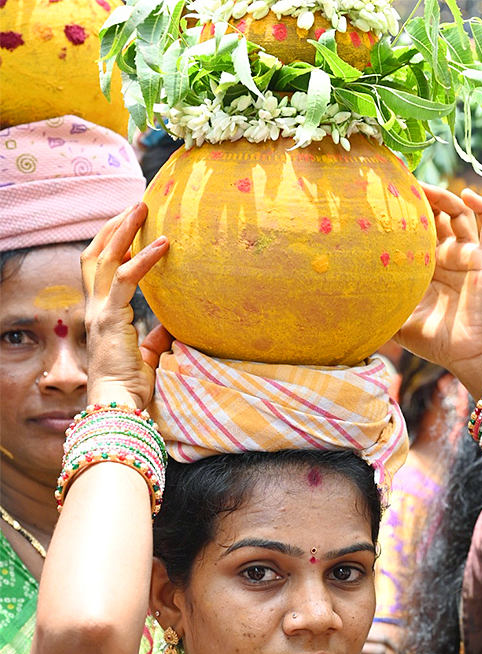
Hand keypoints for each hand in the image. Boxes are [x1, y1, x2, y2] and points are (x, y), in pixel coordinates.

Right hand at [82, 203, 170, 408]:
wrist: (120, 409)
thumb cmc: (132, 388)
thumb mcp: (147, 356)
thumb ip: (157, 337)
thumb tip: (174, 328)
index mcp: (103, 316)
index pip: (101, 270)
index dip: (113, 245)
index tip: (133, 225)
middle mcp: (96, 309)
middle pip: (96, 254)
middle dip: (114, 226)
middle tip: (136, 205)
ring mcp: (100, 312)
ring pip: (105, 257)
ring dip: (124, 229)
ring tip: (143, 206)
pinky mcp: (111, 319)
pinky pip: (126, 279)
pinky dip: (144, 258)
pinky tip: (164, 244)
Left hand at [394, 187, 481, 399]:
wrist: (463, 355)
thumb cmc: (432, 339)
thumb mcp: (396, 319)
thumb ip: (375, 308)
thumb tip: (338, 306)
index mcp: (428, 264)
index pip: (419, 228)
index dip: (408, 211)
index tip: (386, 195)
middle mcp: (449, 255)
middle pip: (439, 214)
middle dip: (425, 198)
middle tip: (404, 186)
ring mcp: (469, 255)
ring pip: (462, 214)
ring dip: (448, 198)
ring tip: (429, 190)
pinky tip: (469, 196)